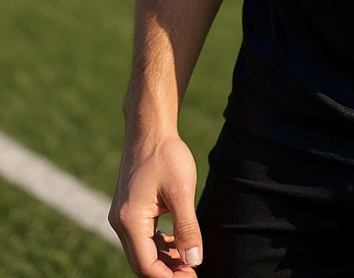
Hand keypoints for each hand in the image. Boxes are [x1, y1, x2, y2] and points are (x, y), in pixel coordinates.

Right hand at [109, 135, 202, 276]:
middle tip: (192, 273)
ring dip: (164, 260)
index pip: (146, 265)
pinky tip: (177, 245)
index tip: (192, 276)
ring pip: (142, 251)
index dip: (169, 277)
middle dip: (167, 272)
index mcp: (130, 221)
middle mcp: (120, 222)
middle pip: (142, 262)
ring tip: (188, 262)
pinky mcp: (128, 210)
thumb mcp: (182, 191)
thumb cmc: (166, 155)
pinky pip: (142, 237)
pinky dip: (158, 246)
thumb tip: (194, 260)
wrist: (149, 128)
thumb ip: (187, 228)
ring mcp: (122, 216)